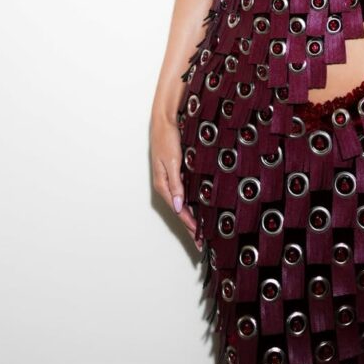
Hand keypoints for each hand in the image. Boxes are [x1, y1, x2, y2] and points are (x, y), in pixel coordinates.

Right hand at [151, 114, 203, 251]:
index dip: (189, 224)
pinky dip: (190, 203)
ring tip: (200, 231)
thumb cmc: (167, 138)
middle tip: (200, 243)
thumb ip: (176, 183)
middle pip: (180, 211)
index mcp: (163, 185)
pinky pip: (183, 193)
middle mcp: (166, 185)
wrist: (164, 120)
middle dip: (190, 227)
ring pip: (182, 203)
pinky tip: (197, 208)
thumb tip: (178, 206)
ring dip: (190, 217)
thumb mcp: (173, 161)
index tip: (198, 236)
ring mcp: (170, 179)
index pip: (178, 210)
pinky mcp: (176, 173)